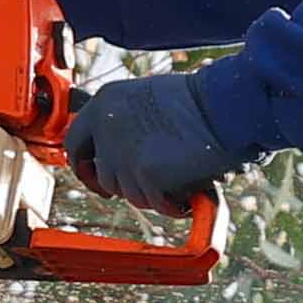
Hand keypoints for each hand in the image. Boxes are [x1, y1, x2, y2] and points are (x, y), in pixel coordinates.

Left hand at [64, 72, 243, 218]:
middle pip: (102, 175)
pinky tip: (188, 188)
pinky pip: (154, 202)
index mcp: (105, 101)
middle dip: (124, 185)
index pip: (75, 143)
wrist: (227, 107)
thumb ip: (126, 122)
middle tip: (147, 185)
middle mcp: (106, 125)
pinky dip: (171, 203)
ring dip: (152, 193)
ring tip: (179, 177)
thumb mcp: (149, 99)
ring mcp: (123, 151)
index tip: (95, 175)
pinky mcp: (143, 173)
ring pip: (128, 193)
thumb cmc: (200, 101)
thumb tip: (118, 151)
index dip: (84, 165)